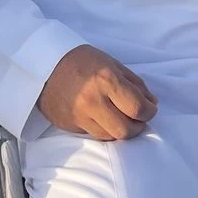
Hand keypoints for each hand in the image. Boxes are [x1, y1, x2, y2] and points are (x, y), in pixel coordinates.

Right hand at [37, 44, 158, 140]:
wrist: (45, 66)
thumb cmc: (83, 61)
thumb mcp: (113, 64)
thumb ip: (135, 84)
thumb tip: (151, 103)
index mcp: (107, 80)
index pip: (137, 108)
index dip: (149, 112)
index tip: (150, 109)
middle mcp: (93, 101)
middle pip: (125, 130)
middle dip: (138, 127)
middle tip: (139, 119)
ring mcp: (80, 116)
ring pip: (110, 136)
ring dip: (122, 130)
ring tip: (124, 119)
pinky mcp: (70, 125)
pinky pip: (95, 135)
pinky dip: (106, 130)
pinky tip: (107, 120)